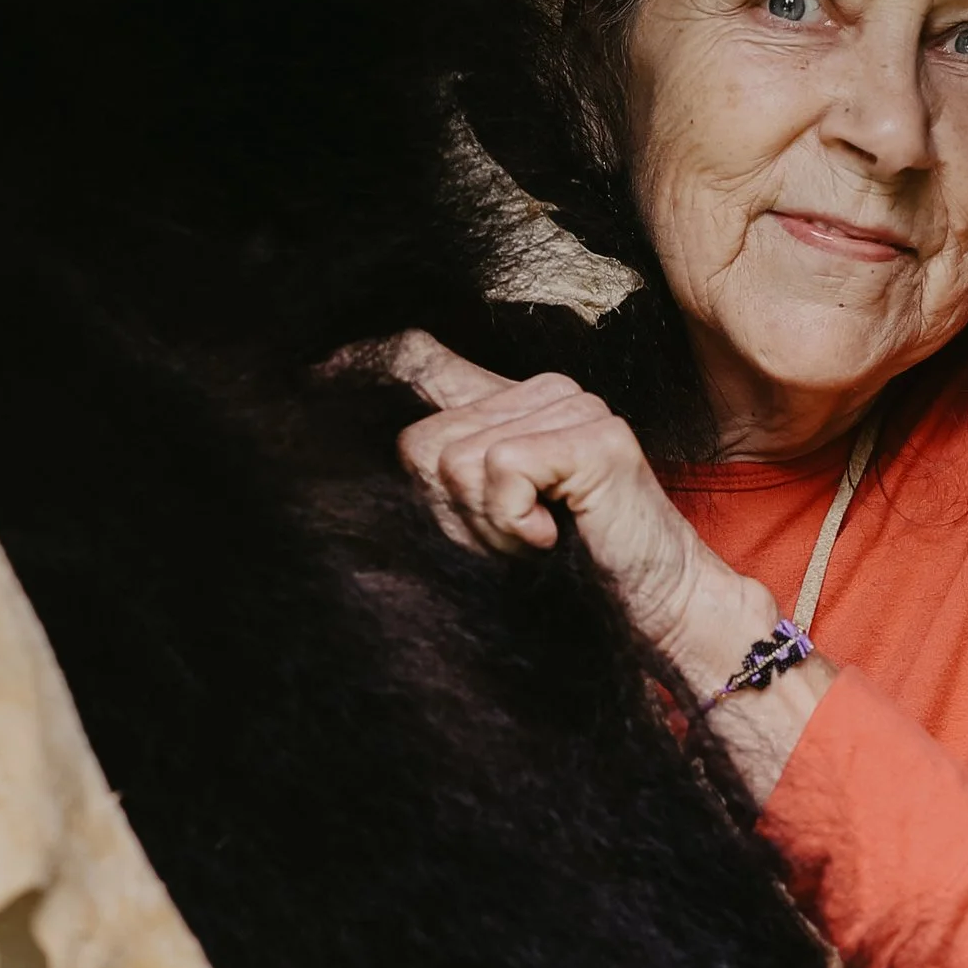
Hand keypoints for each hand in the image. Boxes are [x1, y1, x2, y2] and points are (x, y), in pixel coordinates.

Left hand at [377, 331, 779, 696]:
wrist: (656, 609)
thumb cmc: (573, 576)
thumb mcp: (485, 526)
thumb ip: (440, 485)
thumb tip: (374, 461)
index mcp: (514, 404)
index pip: (422, 357)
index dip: (362, 363)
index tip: (312, 375)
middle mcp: (541, 390)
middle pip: (420, 442)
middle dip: (449, 514)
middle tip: (510, 541)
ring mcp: (571, 407)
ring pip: (454, 460)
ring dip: (484, 526)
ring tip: (538, 539)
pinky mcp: (592, 437)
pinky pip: (497, 470)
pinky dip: (512, 523)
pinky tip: (554, 536)